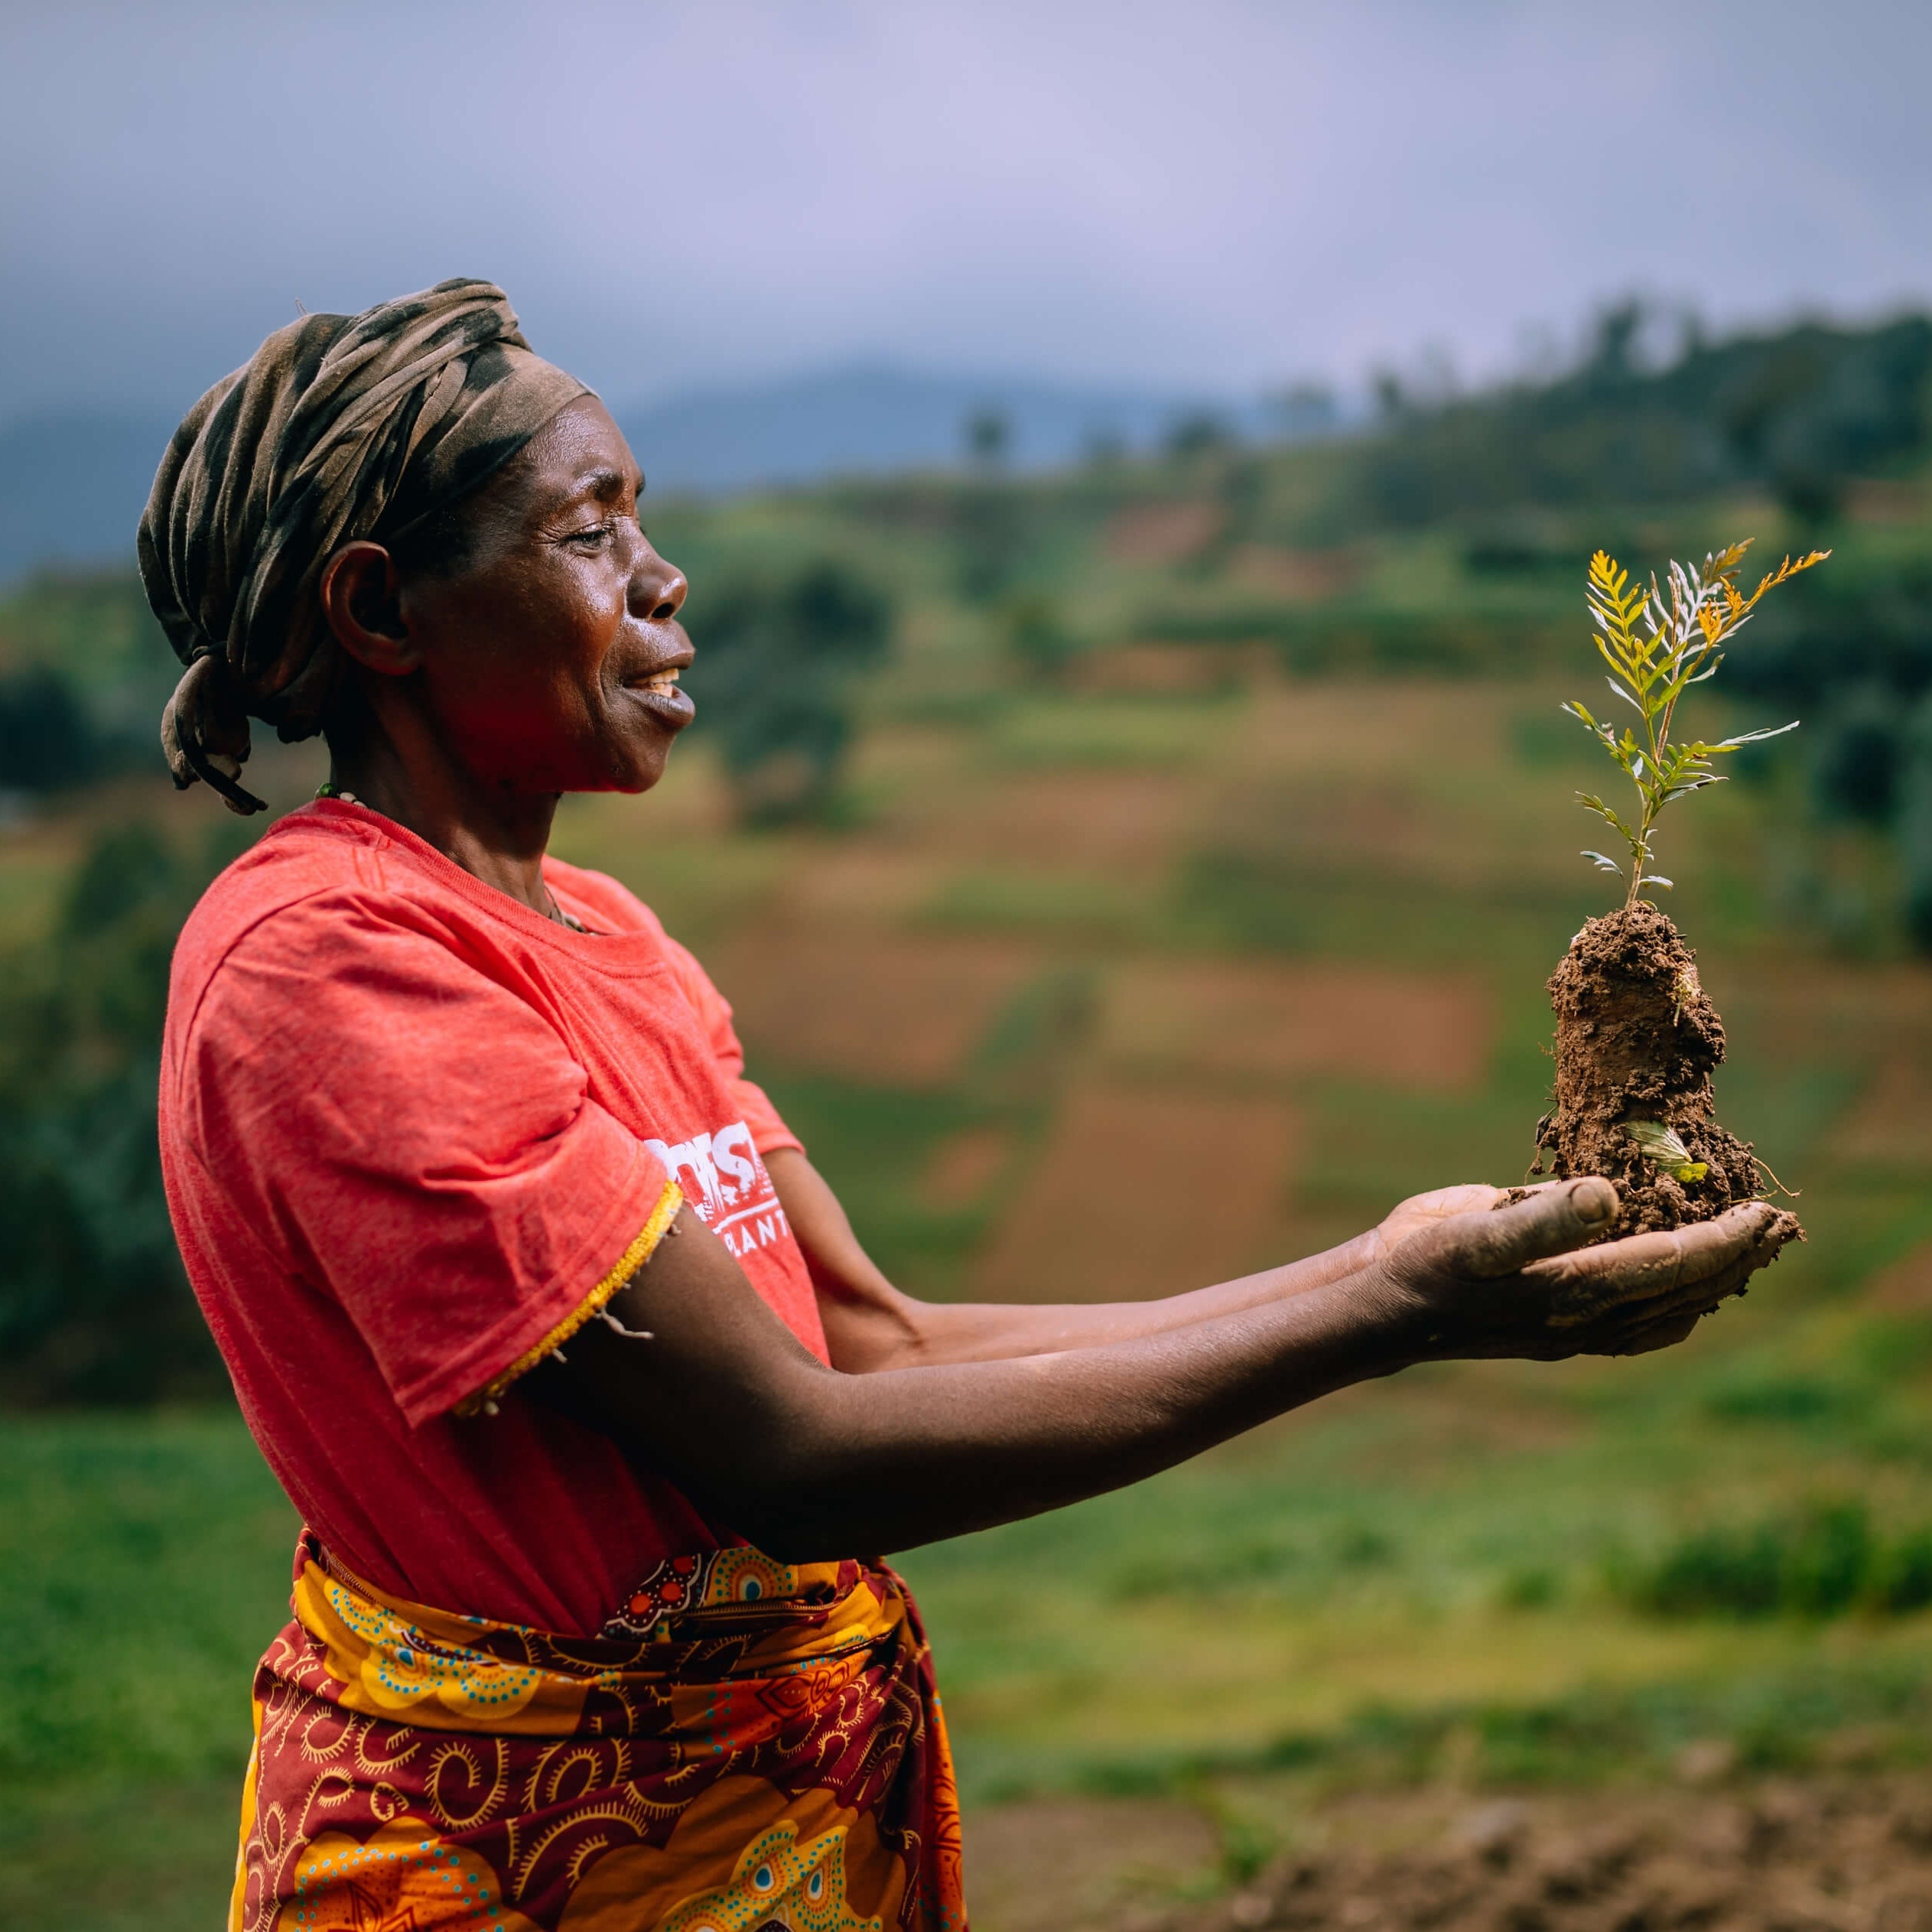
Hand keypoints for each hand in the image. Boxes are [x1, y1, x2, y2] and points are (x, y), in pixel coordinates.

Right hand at [1373, 1177, 1794, 1360]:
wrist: (1382, 1309)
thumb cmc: (1425, 1264)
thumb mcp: (1475, 1232)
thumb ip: (1544, 1216)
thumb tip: (1610, 1193)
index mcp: (1575, 1289)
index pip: (1673, 1263)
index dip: (1723, 1238)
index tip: (1761, 1210)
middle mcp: (1586, 1318)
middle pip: (1683, 1292)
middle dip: (1733, 1258)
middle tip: (1776, 1224)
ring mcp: (1573, 1330)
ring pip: (1667, 1312)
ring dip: (1711, 1283)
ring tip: (1743, 1252)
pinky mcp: (1555, 1328)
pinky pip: (1637, 1328)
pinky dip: (1673, 1307)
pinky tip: (1681, 1294)